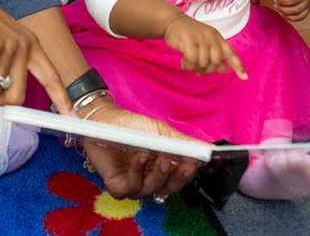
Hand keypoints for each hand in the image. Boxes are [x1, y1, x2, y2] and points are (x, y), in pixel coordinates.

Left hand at [80, 102, 203, 198]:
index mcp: (163, 168)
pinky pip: (129, 189)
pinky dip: (135, 173)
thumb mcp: (159, 131)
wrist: (103, 119)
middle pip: (168, 188)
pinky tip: (138, 156)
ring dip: (156, 172)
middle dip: (175, 177)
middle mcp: (149, 179)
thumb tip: (206, 149)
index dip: (188, 173)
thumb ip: (181, 142)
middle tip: (180, 163)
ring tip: (156, 154)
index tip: (195, 163)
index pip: (180, 178)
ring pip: (150, 189)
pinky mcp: (116, 185)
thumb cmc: (132, 125)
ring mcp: (133, 183)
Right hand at [163, 16, 246, 79]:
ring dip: (194, 68)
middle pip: (216, 62)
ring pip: (203, 62)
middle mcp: (211, 37)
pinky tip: (183, 63)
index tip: (245, 78)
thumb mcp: (204, 43)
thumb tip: (225, 69)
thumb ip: (214, 55)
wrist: (172, 21)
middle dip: (207, 70)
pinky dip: (188, 66)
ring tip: (187, 65)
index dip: (238, 66)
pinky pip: (192, 60)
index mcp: (217, 37)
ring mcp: (200, 38)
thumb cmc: (188, 34)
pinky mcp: (189, 40)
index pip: (230, 53)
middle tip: (197, 70)